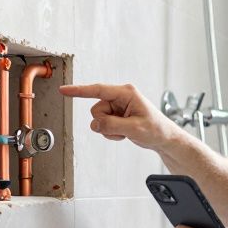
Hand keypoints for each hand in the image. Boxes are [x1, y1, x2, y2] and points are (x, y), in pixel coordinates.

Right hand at [59, 83, 179, 150]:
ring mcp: (118, 106)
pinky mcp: (116, 115)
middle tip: (122, 129)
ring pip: (98, 119)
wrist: (163, 138)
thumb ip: (112, 125)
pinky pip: (103, 125)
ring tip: (125, 131)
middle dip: (106, 123)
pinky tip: (124, 133)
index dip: (79, 91)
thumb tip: (95, 124)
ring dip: (109, 130)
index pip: (98, 90)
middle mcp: (120, 97)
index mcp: (126, 93)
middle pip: (96, 110)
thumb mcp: (134, 128)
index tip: (64, 90)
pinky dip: (112, 133)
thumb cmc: (156, 129)